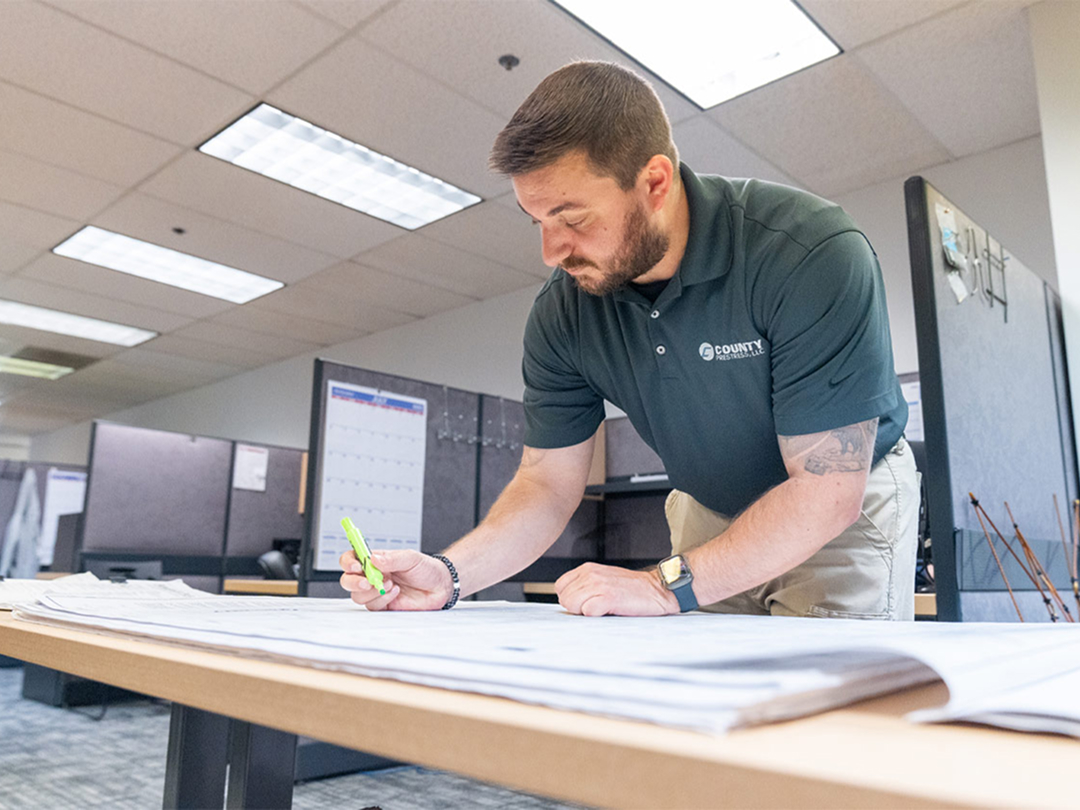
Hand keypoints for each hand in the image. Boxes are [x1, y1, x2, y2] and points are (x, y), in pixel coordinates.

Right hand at [338, 549, 452, 610]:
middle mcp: (373, 576)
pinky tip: (396, 592)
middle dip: (354, 582)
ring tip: (391, 584)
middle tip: (368, 582)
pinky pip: (372, 606)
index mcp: (376, 560)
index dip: (348, 562)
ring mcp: (377, 591)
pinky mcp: (384, 605)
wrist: (440, 586)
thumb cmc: (426, 569)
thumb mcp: (411, 558)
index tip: (357, 566)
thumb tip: (373, 559)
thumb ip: (392, 559)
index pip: (353, 559)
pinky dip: (383, 599)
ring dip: (373, 591)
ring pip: (358, 595)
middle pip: (348, 580)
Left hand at [554, 562, 679, 616]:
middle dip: (576, 608)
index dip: (570, 599)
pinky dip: (596, 615)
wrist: (658, 589)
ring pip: (573, 605)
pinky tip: (609, 610)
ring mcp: (599, 585)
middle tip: (596, 607)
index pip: (560, 587)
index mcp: (587, 569)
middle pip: (564, 599)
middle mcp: (591, 574)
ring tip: (603, 608)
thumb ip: (584, 586)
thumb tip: (568, 602)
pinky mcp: (609, 597)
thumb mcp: (603, 579)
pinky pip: (588, 611)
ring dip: (586, 612)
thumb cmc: (631, 589)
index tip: (585, 602)